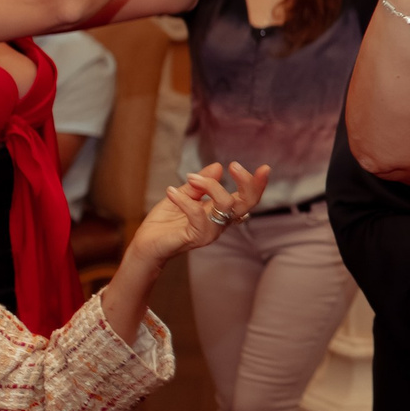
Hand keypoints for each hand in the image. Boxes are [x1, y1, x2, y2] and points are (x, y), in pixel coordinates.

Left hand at [130, 162, 270, 263]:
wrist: (145, 245)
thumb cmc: (164, 222)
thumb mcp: (183, 195)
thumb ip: (200, 183)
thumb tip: (218, 166)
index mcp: (221, 212)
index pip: (247, 198)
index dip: (257, 184)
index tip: (264, 168)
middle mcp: (221, 222)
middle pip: (247, 203)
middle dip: (248, 183)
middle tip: (234, 165)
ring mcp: (210, 231)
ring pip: (225, 204)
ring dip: (209, 185)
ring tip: (190, 178)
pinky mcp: (196, 237)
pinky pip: (197, 214)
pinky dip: (184, 199)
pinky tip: (170, 192)